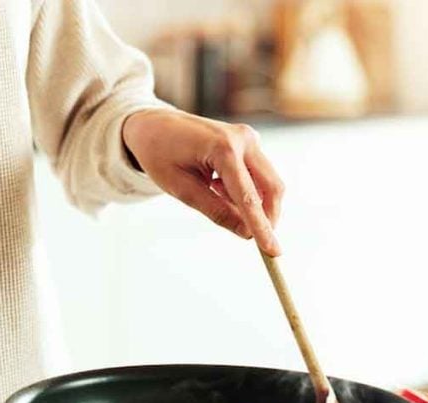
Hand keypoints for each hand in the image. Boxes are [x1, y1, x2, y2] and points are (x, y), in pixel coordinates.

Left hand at [123, 109, 284, 255]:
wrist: (154, 124)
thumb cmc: (161, 155)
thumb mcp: (181, 189)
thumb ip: (215, 210)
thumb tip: (246, 233)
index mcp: (223, 148)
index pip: (248, 196)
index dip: (261, 227)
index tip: (273, 252)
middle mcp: (243, 138)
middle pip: (271, 187)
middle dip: (267, 218)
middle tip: (258, 243)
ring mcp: (249, 137)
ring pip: (267, 182)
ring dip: (251, 202)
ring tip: (210, 192)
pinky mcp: (249, 141)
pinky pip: (257, 174)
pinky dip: (244, 190)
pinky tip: (214, 184)